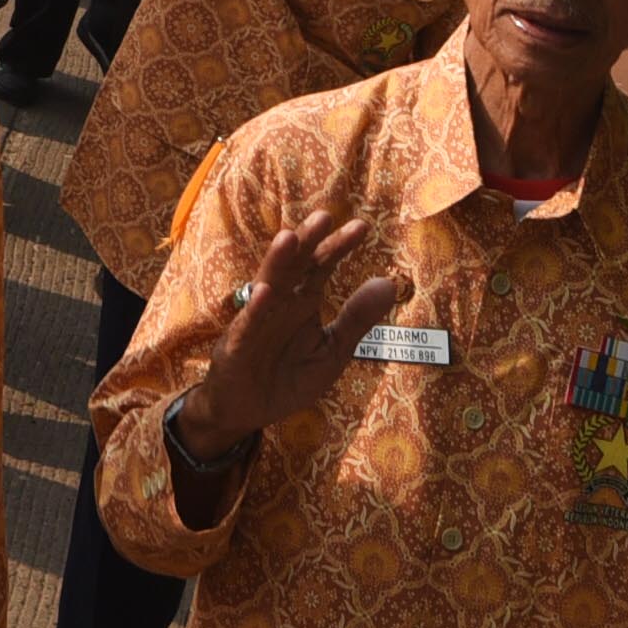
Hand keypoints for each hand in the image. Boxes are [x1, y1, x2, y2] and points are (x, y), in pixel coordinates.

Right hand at [175, 205, 398, 459]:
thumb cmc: (288, 377)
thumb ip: (357, 319)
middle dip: (308, 242)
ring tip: (290, 238)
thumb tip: (389, 282)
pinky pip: (249, 325)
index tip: (361, 226)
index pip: (322, 267)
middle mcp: (280, 304)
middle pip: (294, 267)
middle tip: (324, 216)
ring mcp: (257, 322)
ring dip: (278, 263)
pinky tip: (266, 292)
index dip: (338, 247)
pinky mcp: (238, 345)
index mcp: (303, 303)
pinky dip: (256, 309)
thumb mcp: (333, 350)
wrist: (248, 411)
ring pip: (268, 286)